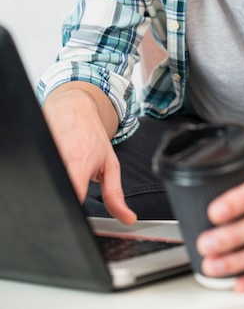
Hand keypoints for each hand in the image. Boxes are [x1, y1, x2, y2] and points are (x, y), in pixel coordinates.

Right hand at [43, 84, 136, 224]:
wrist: (74, 106)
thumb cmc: (92, 136)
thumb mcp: (110, 165)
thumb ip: (115, 194)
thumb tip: (128, 219)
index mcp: (79, 162)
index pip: (72, 196)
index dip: (74, 207)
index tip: (77, 211)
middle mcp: (59, 156)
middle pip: (56, 189)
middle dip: (63, 195)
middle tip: (71, 188)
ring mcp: (43, 150)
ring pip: (46, 179)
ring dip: (54, 181)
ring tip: (62, 171)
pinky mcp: (33, 147)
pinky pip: (37, 169)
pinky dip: (46, 171)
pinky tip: (52, 164)